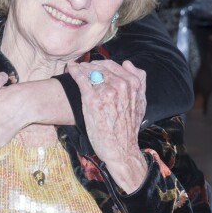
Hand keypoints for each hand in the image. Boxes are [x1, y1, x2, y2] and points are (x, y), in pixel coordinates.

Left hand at [68, 59, 147, 192]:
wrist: (121, 149)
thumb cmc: (128, 128)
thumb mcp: (141, 103)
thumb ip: (139, 81)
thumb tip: (127, 63)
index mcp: (133, 84)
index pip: (112, 65)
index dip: (100, 64)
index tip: (92, 65)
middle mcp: (121, 85)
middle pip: (100, 66)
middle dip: (89, 65)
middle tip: (81, 67)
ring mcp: (106, 92)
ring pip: (90, 71)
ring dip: (81, 68)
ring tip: (75, 69)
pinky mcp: (92, 100)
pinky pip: (81, 78)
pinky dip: (74, 71)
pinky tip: (70, 69)